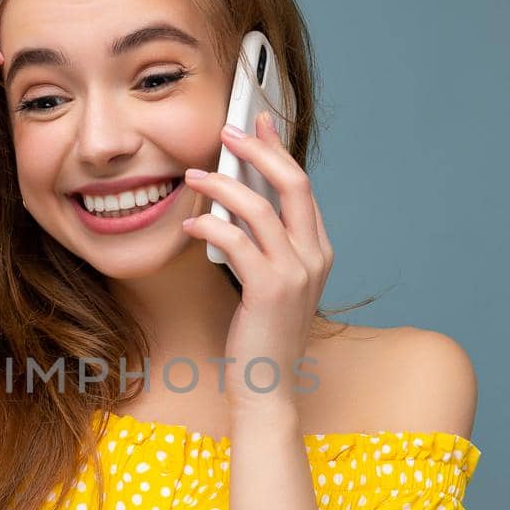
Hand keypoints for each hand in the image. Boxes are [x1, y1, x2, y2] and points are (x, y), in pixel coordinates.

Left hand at [179, 112, 334, 413]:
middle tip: (226, 132)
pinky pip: (236, 241)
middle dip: (258, 150)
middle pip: (293, 184)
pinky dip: (210, 225)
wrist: (268, 386)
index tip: (258, 123)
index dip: (278, 150)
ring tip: (192, 176)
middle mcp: (314, 257)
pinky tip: (191, 223)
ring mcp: (296, 273)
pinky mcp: (270, 290)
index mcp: (318, 251)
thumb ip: (263, 244)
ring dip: (222, 185)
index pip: (301, 187)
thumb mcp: (270, 282)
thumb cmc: (261, 335)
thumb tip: (235, 203)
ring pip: (260, 208)